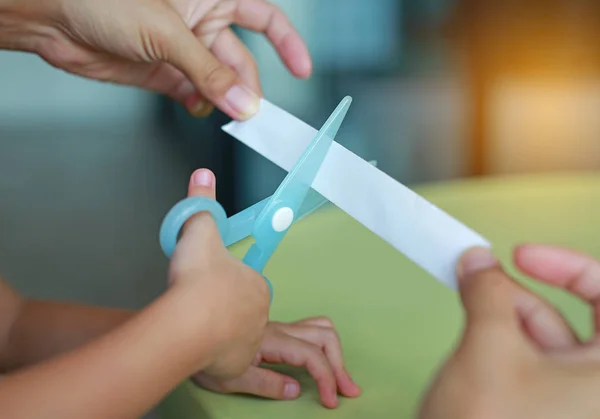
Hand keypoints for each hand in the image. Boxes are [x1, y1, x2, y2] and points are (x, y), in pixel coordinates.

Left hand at [6, 0, 310, 118]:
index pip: (264, 18)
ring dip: (228, 101)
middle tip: (254, 114)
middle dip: (250, 87)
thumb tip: (243, 100)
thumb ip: (209, 70)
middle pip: (243, 60)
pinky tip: (200, 109)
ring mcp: (183, 51)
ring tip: (231, 117)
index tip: (302, 68)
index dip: (287, 42)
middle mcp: (201, 22)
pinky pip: (195, 94)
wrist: (52, 17)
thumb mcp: (167, 32)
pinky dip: (202, 106)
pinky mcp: (165, 74)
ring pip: (221, 82)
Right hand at [169, 168, 270, 377]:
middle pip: (241, 309)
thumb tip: (203, 175)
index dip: (225, 280)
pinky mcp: (235, 368)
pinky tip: (198, 346)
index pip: (246, 282)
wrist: (186, 323)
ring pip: (235, 334)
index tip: (208, 282)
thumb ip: (201, 203)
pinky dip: (214, 354)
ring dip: (219, 330)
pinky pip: (227, 359)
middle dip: (223, 306)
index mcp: (257, 285)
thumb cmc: (196, 280)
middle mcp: (259, 316)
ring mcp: (249, 344)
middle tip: (199, 303)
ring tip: (197, 324)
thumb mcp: (198, 231)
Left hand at [193, 317, 361, 407]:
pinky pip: (309, 326)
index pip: (311, 356)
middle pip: (324, 337)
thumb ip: (267, 383)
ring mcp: (278, 326)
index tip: (331, 401)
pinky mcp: (275, 328)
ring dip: (335, 349)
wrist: (187, 329)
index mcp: (272, 342)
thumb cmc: (206, 355)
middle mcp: (280, 329)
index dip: (326, 378)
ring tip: (339, 374)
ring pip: (319, 326)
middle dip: (340, 364)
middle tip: (347, 390)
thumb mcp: (232, 378)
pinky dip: (323, 341)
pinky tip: (321, 356)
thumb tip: (296, 389)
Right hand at [418, 245, 599, 418]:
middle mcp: (599, 391)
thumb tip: (478, 261)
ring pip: (550, 339)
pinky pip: (533, 361)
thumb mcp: (488, 349)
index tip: (522, 255)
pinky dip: (503, 337)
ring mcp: (575, 405)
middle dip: (525, 292)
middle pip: (581, 318)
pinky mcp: (547, 412)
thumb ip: (488, 293)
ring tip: (469, 296)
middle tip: (484, 273)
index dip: (569, 267)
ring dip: (507, 312)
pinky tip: (475, 326)